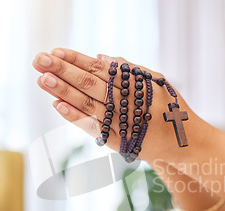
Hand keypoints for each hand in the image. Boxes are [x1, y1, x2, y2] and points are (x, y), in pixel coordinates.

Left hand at [32, 48, 197, 162]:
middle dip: (62, 70)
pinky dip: (76, 116)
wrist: (185, 144)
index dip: (76, 59)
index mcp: (134, 84)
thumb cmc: (171, 110)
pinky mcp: (119, 141)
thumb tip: (100, 56)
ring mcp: (122, 122)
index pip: (99, 68)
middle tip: (38, 59)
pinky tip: (58, 105)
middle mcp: (126, 101)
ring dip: (63, 90)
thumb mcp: (156, 84)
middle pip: (89, 83)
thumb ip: (130, 70)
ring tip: (42, 79)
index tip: (55, 52)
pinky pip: (94, 127)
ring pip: (88, 103)